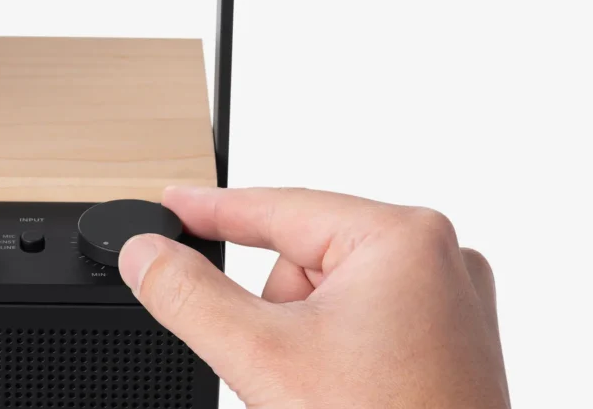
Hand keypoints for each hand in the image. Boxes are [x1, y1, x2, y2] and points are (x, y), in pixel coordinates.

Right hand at [119, 187, 508, 407]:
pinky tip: (337, 392)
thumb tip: (145, 255)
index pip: (279, 207)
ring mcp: (447, 302)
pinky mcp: (446, 341)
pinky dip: (331, 349)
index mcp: (403, 239)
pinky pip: (360, 319)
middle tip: (278, 368)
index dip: (212, 208)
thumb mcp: (263, 357)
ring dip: (300, 339)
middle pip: (302, 258)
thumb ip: (189, 295)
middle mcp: (436, 258)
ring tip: (318, 394)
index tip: (172, 203)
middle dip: (273, 312)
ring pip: (326, 294)